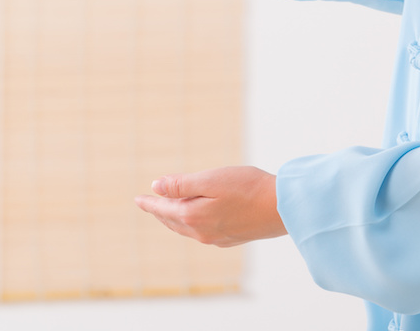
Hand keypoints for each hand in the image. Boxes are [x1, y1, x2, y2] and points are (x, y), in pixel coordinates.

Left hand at [134, 165, 287, 246]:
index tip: (137, 199)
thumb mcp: (212, 180)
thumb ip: (182, 185)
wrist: (282, 208)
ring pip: (186, 229)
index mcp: (193, 216)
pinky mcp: (230, 238)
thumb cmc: (249, 188)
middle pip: (173, 221)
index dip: (149, 202)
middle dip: (160, 211)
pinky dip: (191, 225)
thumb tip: (156, 187)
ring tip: (168, 212)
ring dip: (174, 219)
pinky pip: (201, 233)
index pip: (163, 208)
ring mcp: (216, 238)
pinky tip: (196, 221)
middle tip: (150, 203)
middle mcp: (201, 232)